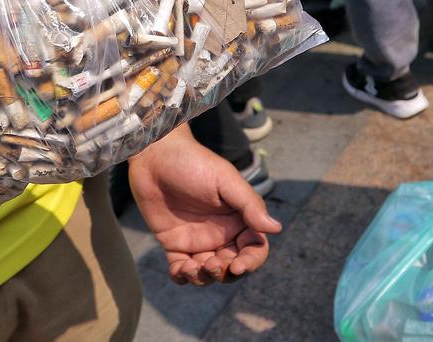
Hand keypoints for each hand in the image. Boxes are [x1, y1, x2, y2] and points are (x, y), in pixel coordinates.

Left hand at [129, 125, 281, 284]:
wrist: (156, 155)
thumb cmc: (194, 163)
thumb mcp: (225, 180)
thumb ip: (250, 205)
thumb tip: (276, 229)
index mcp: (239, 219)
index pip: (254, 248)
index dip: (251, 262)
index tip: (238, 265)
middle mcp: (221, 233)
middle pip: (232, 267)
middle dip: (225, 273)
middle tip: (211, 265)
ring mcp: (197, 240)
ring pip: (207, 273)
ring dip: (203, 278)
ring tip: (191, 267)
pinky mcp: (173, 243)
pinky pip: (181, 269)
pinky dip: (181, 277)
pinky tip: (179, 271)